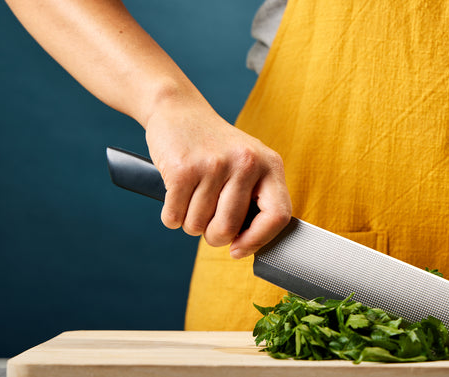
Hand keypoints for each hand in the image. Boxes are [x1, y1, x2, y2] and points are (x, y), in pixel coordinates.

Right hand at [145, 93, 291, 258]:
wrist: (179, 110)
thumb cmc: (214, 148)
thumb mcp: (248, 164)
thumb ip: (255, 200)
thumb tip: (247, 246)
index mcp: (270, 165)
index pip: (278, 216)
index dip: (258, 241)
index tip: (238, 250)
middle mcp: (246, 162)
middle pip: (228, 228)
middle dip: (213, 236)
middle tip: (207, 221)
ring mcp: (214, 164)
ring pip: (197, 226)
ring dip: (189, 222)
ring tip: (192, 197)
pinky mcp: (183, 168)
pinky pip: (174, 217)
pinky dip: (171, 216)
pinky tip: (176, 196)